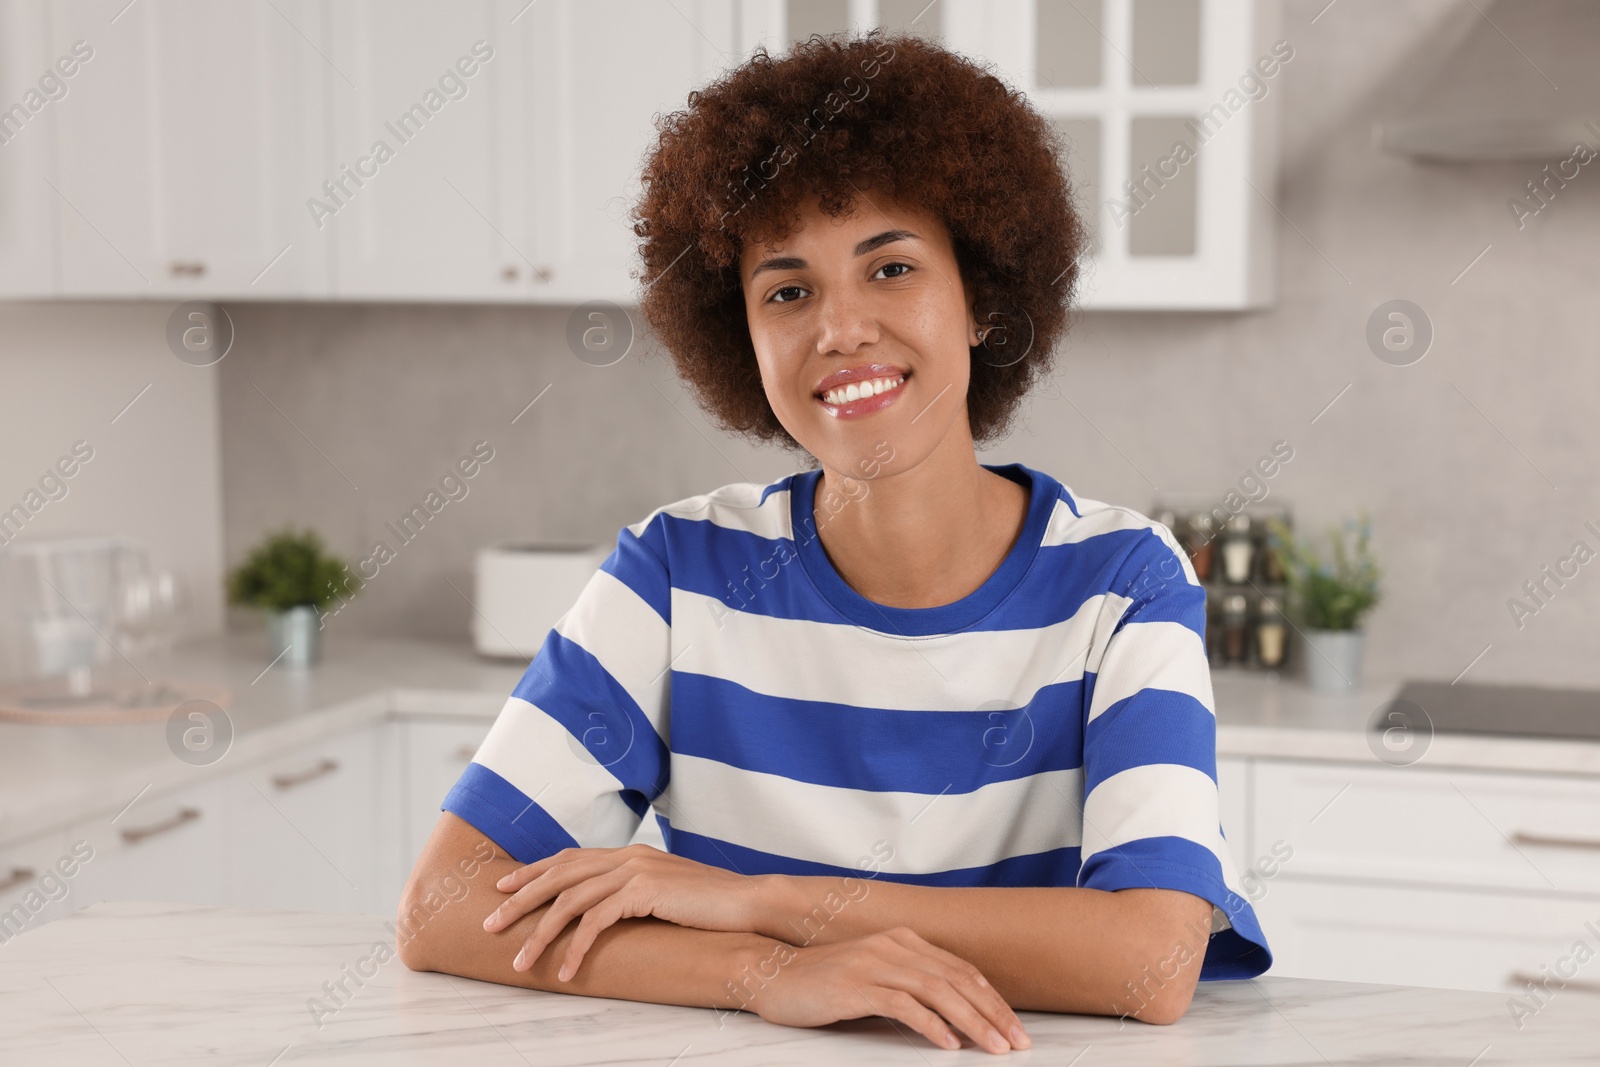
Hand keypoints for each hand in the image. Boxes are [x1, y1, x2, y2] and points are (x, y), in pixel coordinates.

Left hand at [482, 843, 769, 977]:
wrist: (747, 902)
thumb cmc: (709, 905)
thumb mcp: (665, 892)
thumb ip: (635, 893)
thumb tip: (608, 910)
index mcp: (629, 853)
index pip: (569, 858)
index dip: (533, 871)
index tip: (502, 886)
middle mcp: (627, 856)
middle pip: (559, 876)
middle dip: (520, 900)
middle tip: (490, 924)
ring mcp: (634, 871)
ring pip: (569, 901)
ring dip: (539, 933)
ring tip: (520, 962)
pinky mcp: (643, 892)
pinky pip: (596, 922)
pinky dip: (575, 948)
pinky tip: (565, 971)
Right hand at [749, 927, 1029, 1054]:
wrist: (775, 975)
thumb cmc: (826, 982)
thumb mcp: (875, 975)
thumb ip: (910, 984)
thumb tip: (954, 1015)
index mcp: (903, 940)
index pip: (960, 970)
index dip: (992, 998)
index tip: (1014, 1026)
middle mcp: (893, 946)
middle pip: (956, 980)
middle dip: (992, 1013)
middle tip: (1016, 1041)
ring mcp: (874, 963)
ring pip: (937, 991)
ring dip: (971, 1021)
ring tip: (993, 1046)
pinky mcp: (856, 984)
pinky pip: (903, 1004)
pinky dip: (930, 1024)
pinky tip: (948, 1043)